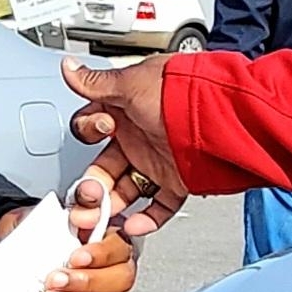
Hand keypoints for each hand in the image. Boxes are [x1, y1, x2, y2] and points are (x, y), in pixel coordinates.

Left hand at [0, 204, 138, 291]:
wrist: (10, 260)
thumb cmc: (33, 237)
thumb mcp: (46, 213)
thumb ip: (73, 206)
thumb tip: (88, 206)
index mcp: (106, 240)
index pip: (121, 248)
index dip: (101, 255)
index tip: (75, 257)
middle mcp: (110, 268)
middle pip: (122, 280)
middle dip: (87, 282)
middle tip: (55, 280)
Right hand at [63, 58, 186, 233]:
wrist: (221, 116)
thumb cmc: (179, 93)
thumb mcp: (131, 85)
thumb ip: (96, 83)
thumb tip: (70, 68)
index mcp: (126, 109)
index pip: (93, 127)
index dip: (90, 132)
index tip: (101, 131)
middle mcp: (139, 135)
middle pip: (105, 167)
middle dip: (92, 186)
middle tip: (87, 198)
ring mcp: (157, 159)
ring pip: (127, 189)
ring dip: (113, 205)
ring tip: (103, 217)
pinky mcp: (177, 181)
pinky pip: (159, 205)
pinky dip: (147, 218)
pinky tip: (134, 224)